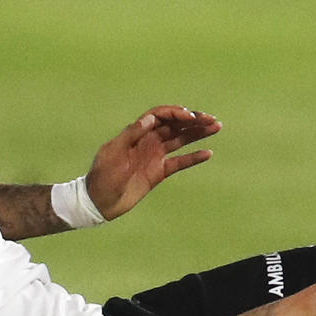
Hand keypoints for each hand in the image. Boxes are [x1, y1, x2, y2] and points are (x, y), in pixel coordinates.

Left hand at [85, 106, 221, 220]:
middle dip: (193, 120)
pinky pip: (180, 162)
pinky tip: (207, 153)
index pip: (160, 116)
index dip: (176, 113)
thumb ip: (132, 134)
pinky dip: (193, 157)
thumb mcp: (113, 153)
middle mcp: (148, 141)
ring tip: (216, 127)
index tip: (190, 117)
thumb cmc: (102, 176)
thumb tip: (151, 118)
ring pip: (180, 140)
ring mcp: (155, 156)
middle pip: (174, 125)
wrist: (99, 202)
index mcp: (136, 133)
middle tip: (211, 120)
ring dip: (197, 133)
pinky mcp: (159, 172)